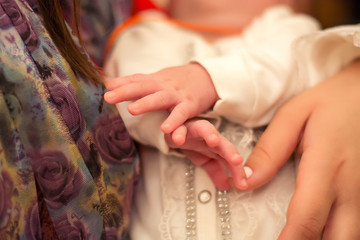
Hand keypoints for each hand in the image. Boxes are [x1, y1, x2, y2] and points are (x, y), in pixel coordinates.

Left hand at [104, 63, 218, 133]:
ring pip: (160, 98)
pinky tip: (165, 130)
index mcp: (154, 80)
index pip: (134, 81)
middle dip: (125, 92)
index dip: (119, 84)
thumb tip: (108, 83)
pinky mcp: (189, 105)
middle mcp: (163, 86)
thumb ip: (135, 82)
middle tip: (109, 97)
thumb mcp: (156, 78)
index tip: (103, 88)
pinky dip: (174, 121)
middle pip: (143, 87)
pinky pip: (181, 114)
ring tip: (132, 110)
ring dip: (146, 103)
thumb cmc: (177, 80)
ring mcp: (176, 95)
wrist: (208, 77)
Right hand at [165, 119, 249, 189]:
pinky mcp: (178, 125)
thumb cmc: (193, 141)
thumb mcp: (204, 158)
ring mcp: (193, 128)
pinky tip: (178, 139)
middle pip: (221, 143)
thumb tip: (226, 186)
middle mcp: (208, 136)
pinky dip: (178, 132)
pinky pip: (178, 127)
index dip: (236, 171)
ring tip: (213, 141)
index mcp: (216, 145)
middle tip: (237, 160)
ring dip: (208, 133)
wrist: (176, 126)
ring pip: (203, 128)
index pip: (229, 159)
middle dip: (229, 151)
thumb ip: (215, 171)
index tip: (242, 185)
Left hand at [245, 60, 359, 238]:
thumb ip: (269, 151)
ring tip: (299, 236)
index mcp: (326, 166)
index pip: (307, 217)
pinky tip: (322, 230)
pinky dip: (338, 233)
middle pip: (336, 238)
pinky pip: (356, 223)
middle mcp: (350, 185)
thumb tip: (246, 182)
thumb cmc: (330, 101)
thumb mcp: (292, 116)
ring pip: (351, 235)